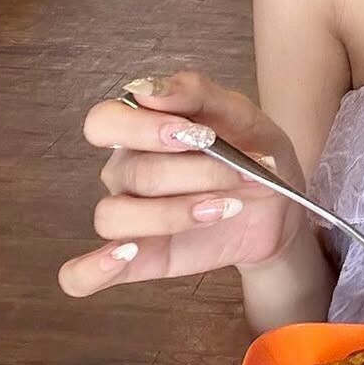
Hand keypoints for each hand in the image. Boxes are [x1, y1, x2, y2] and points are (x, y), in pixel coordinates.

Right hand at [58, 71, 304, 297]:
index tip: (197, 134)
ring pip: (113, 216)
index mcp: (142, 128)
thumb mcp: (240, 113)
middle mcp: (125, 170)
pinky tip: (125, 256)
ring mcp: (129, 216)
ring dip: (172, 214)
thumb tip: (148, 89)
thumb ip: (195, 93)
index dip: (143, 128)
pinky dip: (93, 269)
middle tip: (237, 173)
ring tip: (224, 208)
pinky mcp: (139, 259)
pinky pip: (83, 275)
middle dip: (192, 172)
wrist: (280, 205)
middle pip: (131, 170)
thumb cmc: (253, 151)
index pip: (104, 122)